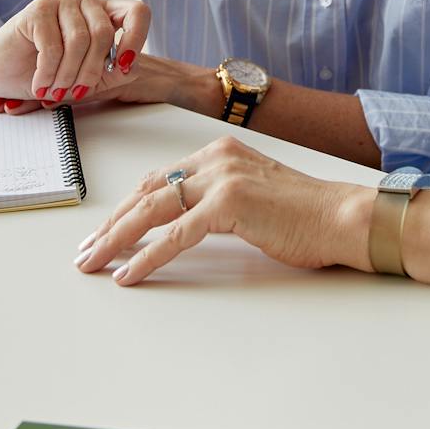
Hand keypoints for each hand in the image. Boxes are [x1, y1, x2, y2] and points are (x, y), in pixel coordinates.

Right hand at [0, 0, 149, 112]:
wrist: (2, 72)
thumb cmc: (48, 73)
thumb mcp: (90, 79)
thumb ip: (115, 73)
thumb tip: (130, 66)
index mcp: (103, 11)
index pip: (137, 12)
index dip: (137, 38)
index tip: (123, 65)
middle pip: (104, 33)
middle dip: (90, 72)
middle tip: (76, 93)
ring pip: (79, 41)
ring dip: (68, 75)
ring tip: (55, 91)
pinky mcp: (37, 9)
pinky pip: (53, 47)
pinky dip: (48, 73)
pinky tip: (41, 84)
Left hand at [73, 133, 373, 283]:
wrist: (342, 217)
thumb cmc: (305, 215)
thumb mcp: (251, 199)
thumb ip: (216, 203)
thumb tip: (180, 226)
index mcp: (218, 153)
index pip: (157, 181)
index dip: (126, 209)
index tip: (104, 233)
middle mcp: (215, 159)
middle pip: (146, 193)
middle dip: (111, 226)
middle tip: (87, 252)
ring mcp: (222, 178)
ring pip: (152, 210)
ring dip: (116, 240)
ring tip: (94, 263)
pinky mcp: (230, 204)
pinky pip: (176, 235)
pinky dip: (147, 257)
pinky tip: (129, 274)